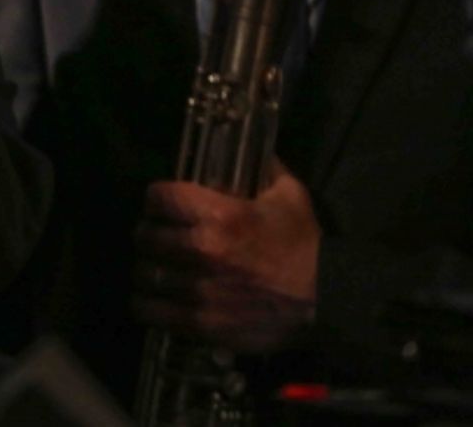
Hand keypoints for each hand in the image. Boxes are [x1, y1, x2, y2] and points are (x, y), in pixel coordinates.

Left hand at [131, 161, 319, 352]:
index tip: (161, 203)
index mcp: (219, 215)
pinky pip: (153, 312)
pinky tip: (154, 298)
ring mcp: (199, 289)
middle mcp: (202, 250)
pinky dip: (147, 304)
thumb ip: (263, 168)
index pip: (160, 197)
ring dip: (148, 268)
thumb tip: (251, 149)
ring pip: (145, 274)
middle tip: (157, 236)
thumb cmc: (305, 244)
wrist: (327, 300)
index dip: (156, 198)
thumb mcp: (288, 195)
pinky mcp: (203, 323)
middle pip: (146, 236)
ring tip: (155, 268)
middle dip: (149, 232)